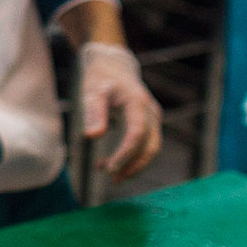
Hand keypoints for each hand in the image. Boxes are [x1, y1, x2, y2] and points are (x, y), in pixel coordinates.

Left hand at [79, 42, 161, 178]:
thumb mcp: (93, 91)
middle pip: (151, 146)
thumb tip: (93, 136)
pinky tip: (107, 164)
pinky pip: (145, 145)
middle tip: (114, 180)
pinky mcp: (149, 124)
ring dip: (134, 165)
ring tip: (110, 177)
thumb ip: (94, 112)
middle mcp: (150, 112)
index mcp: (137, 103)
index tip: (110, 169)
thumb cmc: (101, 78)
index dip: (126, 154)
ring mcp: (152, 118)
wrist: (114, 66)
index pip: (137, 134)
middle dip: (134, 166)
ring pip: (151, 149)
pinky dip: (131, 158)